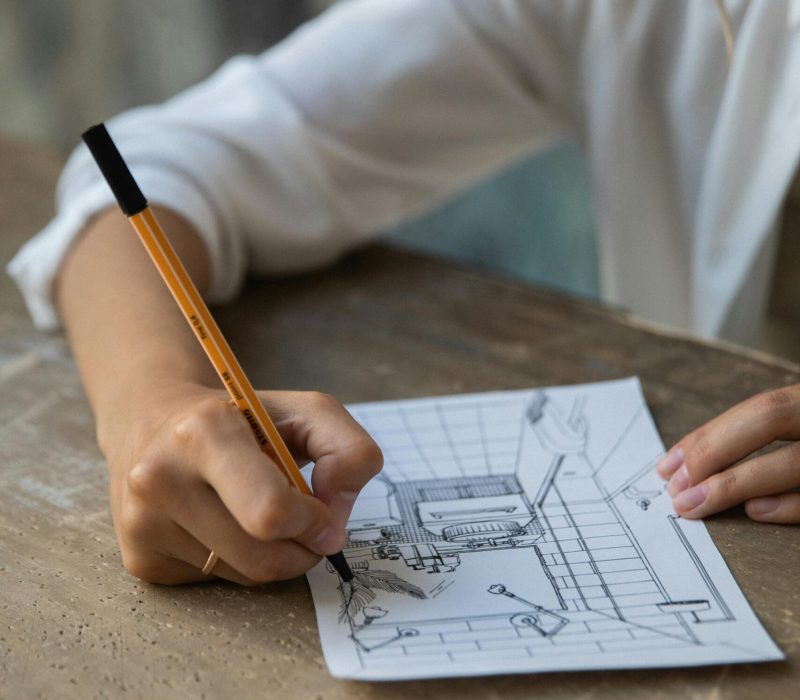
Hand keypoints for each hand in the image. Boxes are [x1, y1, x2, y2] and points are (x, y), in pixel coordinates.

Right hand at [103, 386, 381, 584]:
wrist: (152, 418)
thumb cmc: (242, 417)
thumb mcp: (305, 411)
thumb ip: (348, 450)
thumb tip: (336, 518)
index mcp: (204, 431)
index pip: (270, 511)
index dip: (312, 523)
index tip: (324, 515)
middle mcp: (161, 477)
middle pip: (262, 559)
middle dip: (301, 549)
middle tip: (307, 525)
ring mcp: (142, 523)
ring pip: (243, 577)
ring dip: (273, 556)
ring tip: (261, 514)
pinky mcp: (139, 558)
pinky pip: (216, 582)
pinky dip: (238, 561)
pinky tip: (223, 522)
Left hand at [656, 385, 799, 523]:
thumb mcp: (795, 426)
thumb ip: (753, 437)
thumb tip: (686, 467)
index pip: (757, 409)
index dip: (709, 437)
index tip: (668, 466)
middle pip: (768, 419)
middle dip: (713, 451)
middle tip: (676, 487)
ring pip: (793, 462)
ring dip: (737, 483)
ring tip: (697, 503)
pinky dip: (788, 505)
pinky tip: (754, 510)